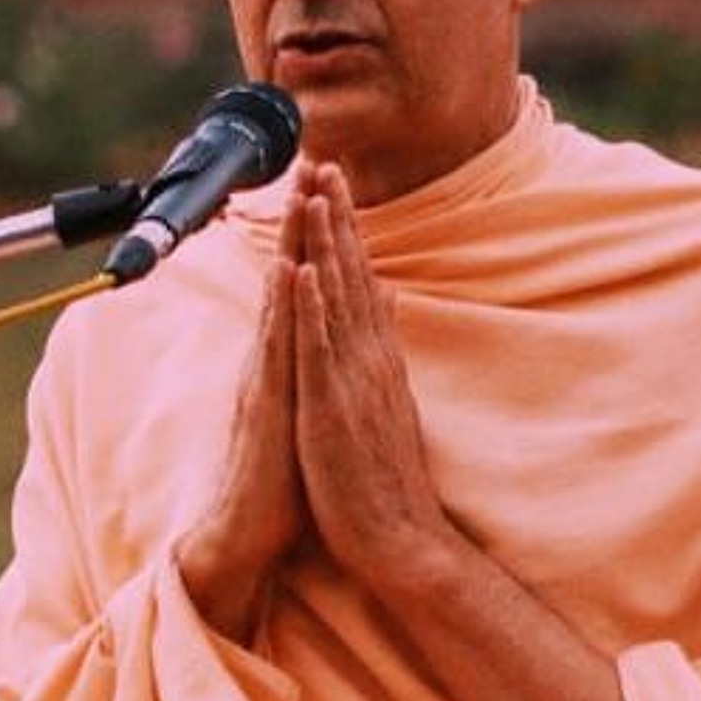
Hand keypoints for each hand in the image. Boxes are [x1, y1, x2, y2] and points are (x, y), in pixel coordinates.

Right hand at [172, 184, 306, 638]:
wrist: (240, 538)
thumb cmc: (277, 483)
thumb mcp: (304, 415)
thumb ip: (312, 373)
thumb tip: (332, 338)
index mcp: (283, 363)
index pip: (300, 285)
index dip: (314, 235)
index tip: (329, 185)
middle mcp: (269, 361)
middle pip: (286, 276)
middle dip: (301, 220)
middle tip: (315, 163)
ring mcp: (264, 381)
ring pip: (280, 300)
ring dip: (291, 246)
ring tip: (302, 197)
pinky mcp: (266, 408)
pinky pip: (278, 350)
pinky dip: (285, 309)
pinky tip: (292, 273)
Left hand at [288, 164, 457, 586]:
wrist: (400, 540)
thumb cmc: (384, 478)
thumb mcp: (385, 401)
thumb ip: (383, 348)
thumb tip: (387, 300)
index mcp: (374, 357)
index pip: (359, 279)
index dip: (346, 229)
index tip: (334, 182)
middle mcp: (367, 358)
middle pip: (349, 274)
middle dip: (335, 216)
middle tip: (324, 161)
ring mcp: (351, 379)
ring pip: (334, 298)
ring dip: (324, 242)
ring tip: (314, 193)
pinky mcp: (331, 406)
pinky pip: (318, 348)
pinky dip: (309, 306)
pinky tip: (300, 268)